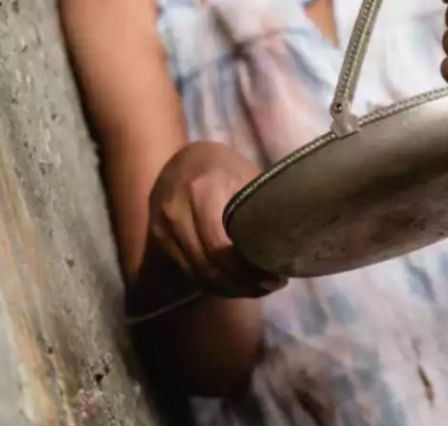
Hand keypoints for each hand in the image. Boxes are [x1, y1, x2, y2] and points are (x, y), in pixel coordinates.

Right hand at [148, 141, 286, 296]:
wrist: (183, 159)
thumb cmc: (224, 167)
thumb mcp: (246, 177)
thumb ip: (260, 209)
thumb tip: (289, 246)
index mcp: (201, 192)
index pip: (219, 247)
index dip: (247, 271)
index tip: (276, 277)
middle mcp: (175, 212)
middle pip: (208, 267)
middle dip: (243, 285)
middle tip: (271, 287)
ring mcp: (162, 229)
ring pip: (197, 275)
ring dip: (230, 289)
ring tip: (258, 288)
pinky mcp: (158, 241)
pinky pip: (188, 272)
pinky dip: (214, 284)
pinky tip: (236, 284)